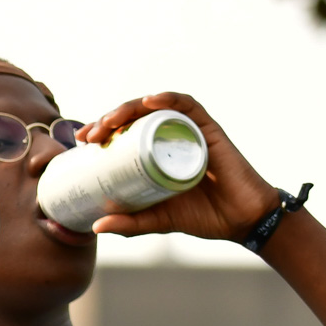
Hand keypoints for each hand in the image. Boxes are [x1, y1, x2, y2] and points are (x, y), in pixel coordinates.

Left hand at [78, 91, 279, 241]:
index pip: (125, 133)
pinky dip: (169, 99)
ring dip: (130, 108)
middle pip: (135, 118)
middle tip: (90, 136)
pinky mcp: (209, 129)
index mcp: (157, 152)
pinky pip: (188, 105)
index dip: (102, 131)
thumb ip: (130, 223)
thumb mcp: (158, 220)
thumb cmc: (204, 216)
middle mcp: (171, 136)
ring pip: (155, 108)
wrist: (242, 221)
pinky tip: (150, 102)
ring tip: (110, 121)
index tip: (82, 141)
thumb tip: (95, 226)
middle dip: (109, 120)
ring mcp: (189, 130)